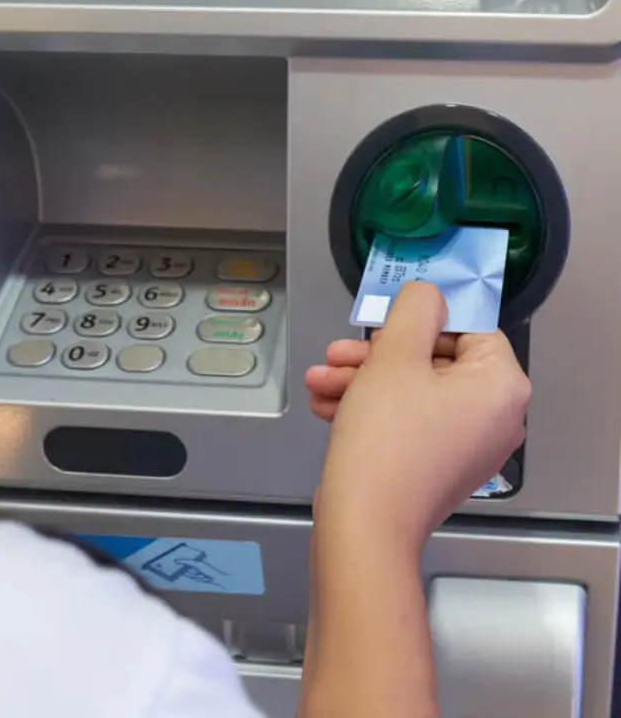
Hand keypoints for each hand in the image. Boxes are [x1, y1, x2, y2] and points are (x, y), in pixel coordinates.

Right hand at [307, 281, 529, 550]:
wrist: (364, 525)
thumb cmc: (385, 438)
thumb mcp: (395, 357)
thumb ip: (414, 311)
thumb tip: (428, 295)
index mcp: (501, 387)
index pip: (468, 329)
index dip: (419, 322)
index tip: (379, 325)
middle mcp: (495, 418)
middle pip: (433, 363)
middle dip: (375, 356)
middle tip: (336, 353)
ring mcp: (466, 448)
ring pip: (412, 393)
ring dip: (362, 381)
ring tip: (318, 381)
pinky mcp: (437, 468)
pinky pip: (408, 423)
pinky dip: (370, 410)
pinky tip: (327, 406)